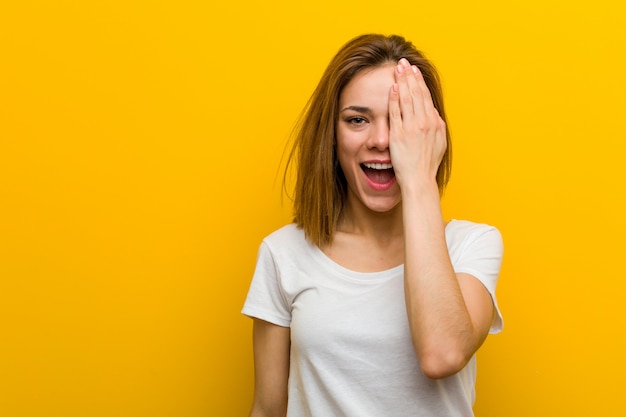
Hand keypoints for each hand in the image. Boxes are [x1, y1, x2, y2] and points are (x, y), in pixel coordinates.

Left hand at [388, 58, 446, 191]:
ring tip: (397, 69)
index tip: (414, 70)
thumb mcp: (439, 142)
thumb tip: (432, 114)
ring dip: (402, 81)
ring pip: (407, 99)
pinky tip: (393, 87)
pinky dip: (395, 98)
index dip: (419, 82)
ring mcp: (412, 128)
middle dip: (410, 76)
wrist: (419, 179)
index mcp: (435, 123)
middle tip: (403, 62)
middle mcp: (425, 122)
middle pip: (417, 93)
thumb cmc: (427, 164)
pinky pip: (396, 112)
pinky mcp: (399, 134)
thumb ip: (436, 126)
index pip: (426, 97)